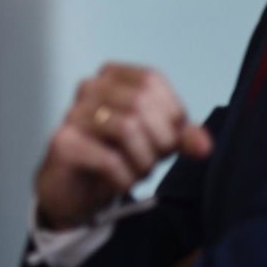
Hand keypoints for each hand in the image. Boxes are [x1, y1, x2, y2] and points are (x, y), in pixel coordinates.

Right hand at [34, 62, 212, 229]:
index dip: (170, 112)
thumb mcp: (155, 142)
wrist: (73, 191)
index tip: (169, 138)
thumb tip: (203, 145)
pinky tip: (120, 183)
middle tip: (153, 160)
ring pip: (127, 128)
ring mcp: (73, 114)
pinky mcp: (63, 144)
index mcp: (111, 76)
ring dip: (143, 161)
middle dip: (160, 140)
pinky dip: (125, 178)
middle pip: (140, 102)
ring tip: (137, 172)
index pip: (151, 80)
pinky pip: (110, 160)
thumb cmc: (114, 156)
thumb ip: (181, 136)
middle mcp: (89, 88)